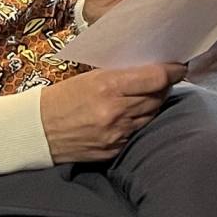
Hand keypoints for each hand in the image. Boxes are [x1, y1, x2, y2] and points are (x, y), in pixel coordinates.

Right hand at [40, 61, 180, 162]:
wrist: (36, 130)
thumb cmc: (62, 98)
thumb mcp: (90, 77)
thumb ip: (122, 75)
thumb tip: (153, 71)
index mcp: (108, 87)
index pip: (156, 78)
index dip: (173, 71)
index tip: (180, 66)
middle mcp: (116, 111)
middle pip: (158, 96)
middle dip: (164, 86)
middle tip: (165, 78)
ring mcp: (116, 133)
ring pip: (151, 115)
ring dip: (153, 104)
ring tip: (148, 95)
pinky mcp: (114, 150)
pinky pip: (138, 133)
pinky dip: (139, 122)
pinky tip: (132, 115)